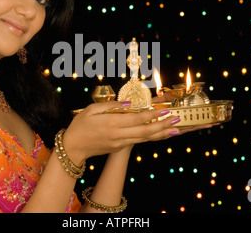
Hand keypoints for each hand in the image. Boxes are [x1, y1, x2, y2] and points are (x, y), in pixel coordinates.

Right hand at [63, 101, 206, 164]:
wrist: (73, 148)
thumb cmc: (80, 125)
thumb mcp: (91, 110)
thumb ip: (110, 105)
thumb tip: (128, 103)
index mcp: (112, 123)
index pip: (137, 118)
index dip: (152, 114)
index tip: (165, 109)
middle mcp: (119, 134)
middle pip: (146, 131)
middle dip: (163, 125)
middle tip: (176, 119)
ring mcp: (120, 143)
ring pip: (145, 138)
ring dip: (161, 134)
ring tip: (175, 129)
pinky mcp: (119, 147)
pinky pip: (138, 141)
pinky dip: (151, 138)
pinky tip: (159, 134)